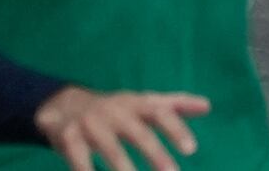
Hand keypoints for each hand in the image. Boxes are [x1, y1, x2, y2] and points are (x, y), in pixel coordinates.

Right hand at [37, 89, 215, 170]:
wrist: (61, 103)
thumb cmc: (113, 110)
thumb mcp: (141, 103)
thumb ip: (173, 105)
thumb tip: (207, 106)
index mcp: (133, 103)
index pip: (158, 112)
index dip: (174, 128)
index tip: (191, 148)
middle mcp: (112, 110)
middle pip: (136, 131)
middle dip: (154, 152)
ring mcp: (89, 122)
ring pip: (108, 146)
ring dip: (122, 166)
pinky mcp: (67, 136)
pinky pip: (77, 157)